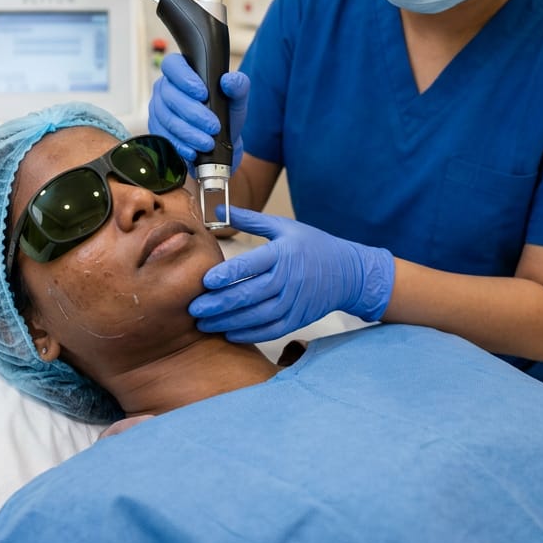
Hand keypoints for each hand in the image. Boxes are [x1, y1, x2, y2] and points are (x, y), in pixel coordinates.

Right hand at [148, 53, 248, 171]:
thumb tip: (229, 81)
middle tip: (213, 126)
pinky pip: (163, 136)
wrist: (219, 143)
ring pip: (166, 118)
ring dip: (188, 132)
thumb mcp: (237, 100)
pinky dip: (180, 145)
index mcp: (181, 72)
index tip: (203, 94)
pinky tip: (193, 150)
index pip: (172, 65)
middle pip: (169, 96)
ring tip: (207, 142)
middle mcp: (165, 88)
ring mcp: (158, 109)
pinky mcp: (157, 130)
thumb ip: (239, 86)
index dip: (184, 78)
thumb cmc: (225, 115)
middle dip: (193, 113)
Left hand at [189, 207, 395, 342]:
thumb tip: (218, 208)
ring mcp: (294, 301)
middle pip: (250, 293)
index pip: (251, 264)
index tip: (205, 281)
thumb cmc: (312, 245)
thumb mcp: (284, 226)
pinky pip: (271, 330)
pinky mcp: (298, 318)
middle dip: (219, 303)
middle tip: (193, 308)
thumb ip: (250, 218)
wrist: (348, 272)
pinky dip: (250, 333)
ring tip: (204, 323)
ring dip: (229, 321)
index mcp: (282, 252)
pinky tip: (229, 333)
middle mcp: (288, 278)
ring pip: (257, 315)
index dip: (227, 274)